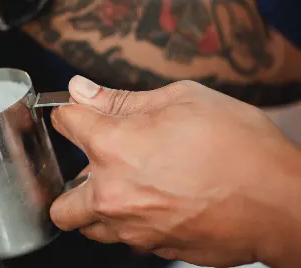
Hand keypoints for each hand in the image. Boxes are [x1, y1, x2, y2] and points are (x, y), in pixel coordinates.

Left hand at [50, 76, 300, 266]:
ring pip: (89, 227)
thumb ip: (120, 100)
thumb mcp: (182, 100)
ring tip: (129, 189)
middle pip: (60, 203)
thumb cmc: (240, 147)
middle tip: (97, 169)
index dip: (71, 112)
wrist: (281, 202)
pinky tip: (159, 203)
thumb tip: (82, 90)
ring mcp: (131, 228)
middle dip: (71, 185)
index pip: (65, 122)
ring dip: (97, 209)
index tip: (78, 113)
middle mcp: (112, 193)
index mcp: (113, 146)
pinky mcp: (153, 248)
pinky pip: (125, 239)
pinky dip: (131, 223)